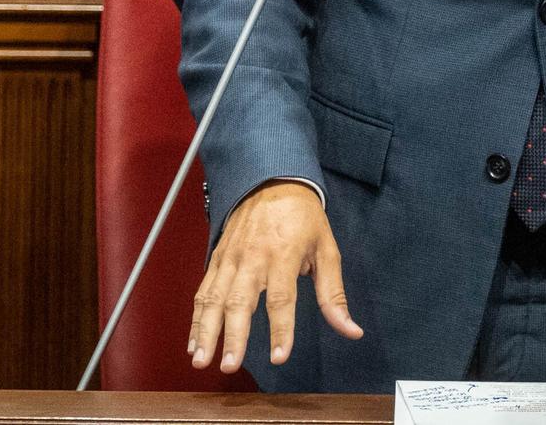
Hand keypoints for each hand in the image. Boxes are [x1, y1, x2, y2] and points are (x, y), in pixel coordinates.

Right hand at [188, 181, 362, 372]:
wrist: (272, 179)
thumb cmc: (303, 217)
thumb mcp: (327, 250)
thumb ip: (334, 295)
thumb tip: (351, 330)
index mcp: (283, 255)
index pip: (281, 299)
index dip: (281, 330)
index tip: (279, 357)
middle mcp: (253, 257)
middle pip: (239, 301)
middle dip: (233, 336)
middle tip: (230, 365)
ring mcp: (231, 257)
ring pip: (213, 298)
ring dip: (206, 331)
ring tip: (200, 360)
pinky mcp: (217, 257)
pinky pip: (203, 290)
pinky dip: (196, 317)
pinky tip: (193, 342)